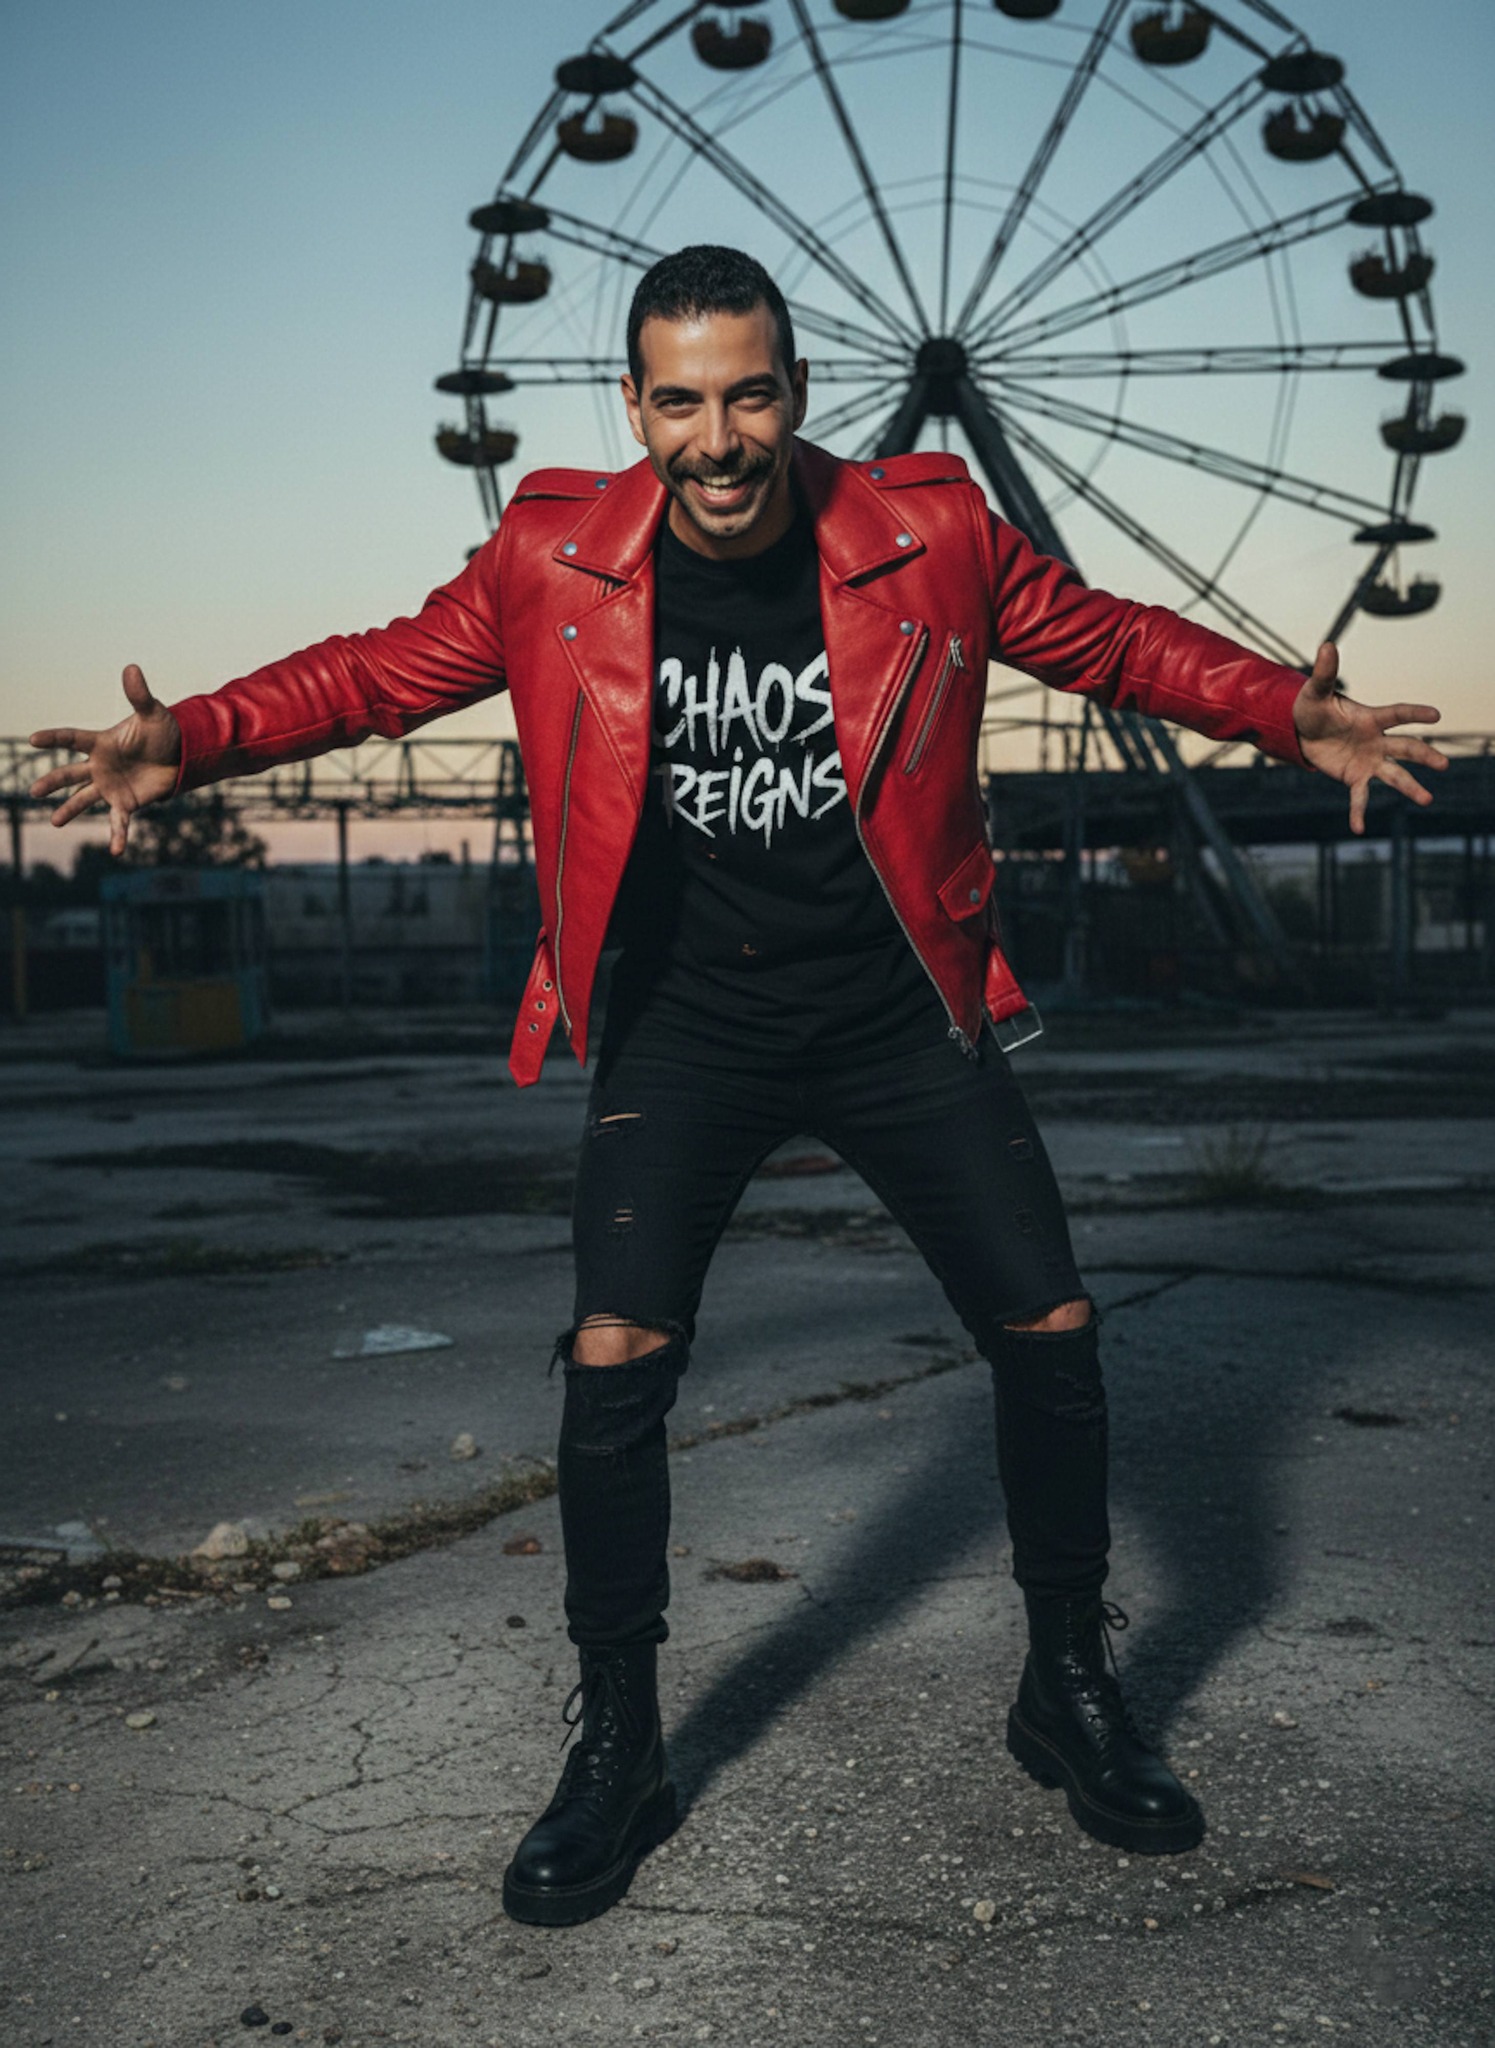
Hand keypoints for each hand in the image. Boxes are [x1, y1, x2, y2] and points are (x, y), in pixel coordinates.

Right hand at [29, 665, 182, 855]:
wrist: (180, 756)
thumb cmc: (163, 732)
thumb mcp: (153, 714)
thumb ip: (139, 695)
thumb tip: (131, 667)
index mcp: (102, 743)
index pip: (73, 738)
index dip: (54, 738)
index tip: (34, 739)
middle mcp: (100, 766)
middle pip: (70, 773)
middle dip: (53, 782)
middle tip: (34, 791)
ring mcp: (110, 786)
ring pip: (84, 798)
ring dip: (69, 809)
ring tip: (54, 822)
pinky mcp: (126, 802)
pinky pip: (118, 821)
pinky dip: (118, 836)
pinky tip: (116, 851)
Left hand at [1292, 641, 1447, 834]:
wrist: (1301, 731)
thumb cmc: (1313, 707)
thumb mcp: (1315, 692)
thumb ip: (1324, 673)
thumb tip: (1326, 644)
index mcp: (1371, 718)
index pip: (1397, 714)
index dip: (1415, 713)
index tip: (1436, 714)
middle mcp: (1376, 740)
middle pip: (1405, 748)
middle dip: (1424, 756)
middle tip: (1443, 765)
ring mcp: (1368, 760)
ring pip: (1394, 775)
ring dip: (1410, 787)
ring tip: (1427, 800)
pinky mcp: (1354, 777)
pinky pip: (1360, 797)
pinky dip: (1359, 812)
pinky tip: (1359, 828)